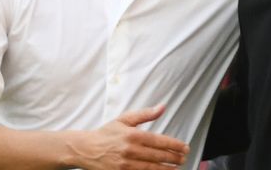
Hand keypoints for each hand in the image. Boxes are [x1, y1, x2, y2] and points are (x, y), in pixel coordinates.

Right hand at [73, 105, 189, 169]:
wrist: (86, 149)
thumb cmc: (106, 133)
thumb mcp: (125, 119)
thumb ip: (145, 114)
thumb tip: (162, 107)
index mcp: (132, 135)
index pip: (159, 141)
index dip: (174, 145)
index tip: (184, 147)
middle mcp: (130, 150)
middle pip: (158, 156)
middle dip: (174, 158)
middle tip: (183, 158)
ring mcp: (125, 164)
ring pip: (151, 168)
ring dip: (166, 169)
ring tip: (176, 167)